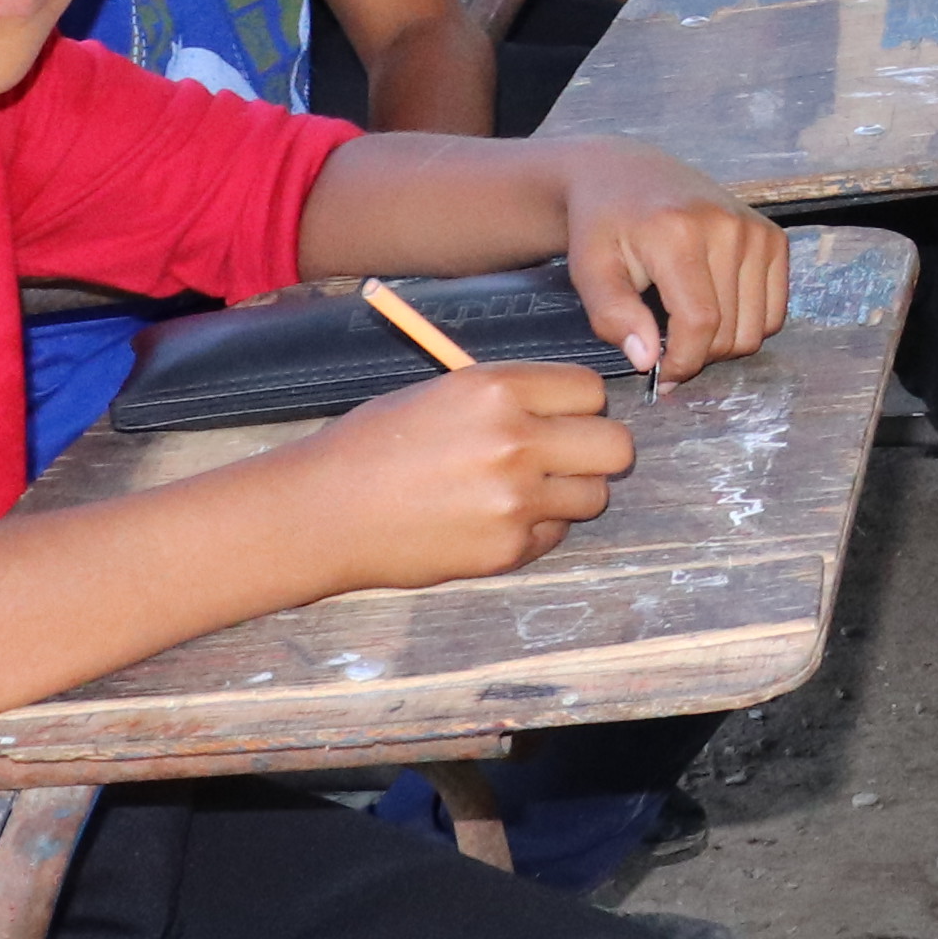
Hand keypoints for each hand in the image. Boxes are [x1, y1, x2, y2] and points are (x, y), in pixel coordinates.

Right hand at [282, 362, 629, 589]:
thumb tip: (566, 405)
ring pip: (595, 495)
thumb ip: (508, 397)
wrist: (321, 513)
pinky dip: (534, 529)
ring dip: (569, 493)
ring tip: (519, 491)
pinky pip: (556, 533)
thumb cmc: (372, 445)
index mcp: (497, 390)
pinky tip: (489, 520)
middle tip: (563, 456)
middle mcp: (516, 441)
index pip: (590, 390)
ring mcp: (516, 500)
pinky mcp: (508, 548)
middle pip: (616, 445)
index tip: (560, 415)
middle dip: (594, 450)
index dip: (577, 405)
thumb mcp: (441, 393)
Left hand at [553, 143, 787, 379]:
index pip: (700, 322)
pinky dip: (747, 325)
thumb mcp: (590, 270)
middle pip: (731, 331)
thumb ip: (614, 316)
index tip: (660, 376)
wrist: (630, 175)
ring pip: (758, 328)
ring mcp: (756, 230)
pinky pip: (774, 311)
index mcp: (679, 233)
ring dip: (724, 344)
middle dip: (699, 355)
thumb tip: (648, 362)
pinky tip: (714, 311)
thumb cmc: (603, 226)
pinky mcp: (773, 237)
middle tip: (667, 347)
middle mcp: (728, 227)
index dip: (683, 362)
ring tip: (688, 329)